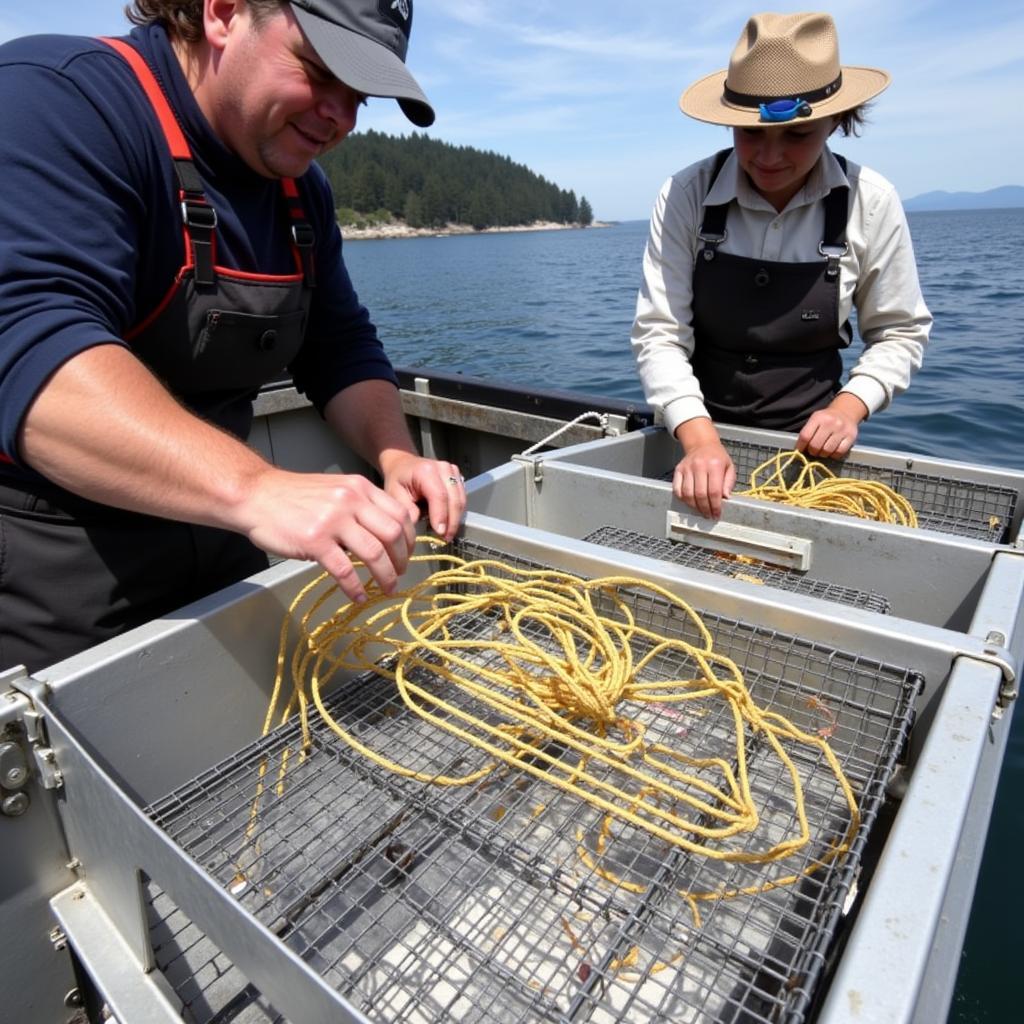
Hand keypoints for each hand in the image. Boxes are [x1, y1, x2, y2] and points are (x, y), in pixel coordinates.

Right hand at [242, 468, 416, 603]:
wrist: (256, 495)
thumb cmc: (292, 496)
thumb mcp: (334, 489)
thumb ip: (359, 506)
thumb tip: (381, 535)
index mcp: (359, 488)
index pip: (399, 514)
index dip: (409, 539)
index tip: (407, 554)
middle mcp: (351, 500)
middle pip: (393, 534)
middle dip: (401, 560)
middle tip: (400, 574)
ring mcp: (333, 520)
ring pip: (374, 553)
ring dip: (385, 576)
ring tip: (386, 589)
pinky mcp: (315, 541)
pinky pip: (344, 569)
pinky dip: (354, 587)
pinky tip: (357, 596)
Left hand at [379, 450, 465, 542]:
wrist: (403, 465)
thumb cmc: (398, 480)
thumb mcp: (394, 495)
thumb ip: (407, 510)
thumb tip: (419, 528)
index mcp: (426, 471)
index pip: (439, 496)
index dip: (441, 516)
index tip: (440, 534)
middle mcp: (443, 468)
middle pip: (454, 499)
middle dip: (451, 522)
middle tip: (445, 539)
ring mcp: (453, 471)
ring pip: (461, 499)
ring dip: (456, 518)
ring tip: (447, 534)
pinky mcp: (458, 476)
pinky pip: (462, 497)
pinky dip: (457, 512)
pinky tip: (449, 522)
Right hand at [673, 441, 735, 519]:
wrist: (702, 444)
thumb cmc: (717, 458)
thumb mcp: (729, 467)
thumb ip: (729, 483)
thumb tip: (725, 498)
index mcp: (715, 465)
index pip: (714, 491)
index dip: (715, 506)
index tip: (716, 514)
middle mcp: (699, 466)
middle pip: (700, 494)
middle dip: (705, 509)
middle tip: (708, 515)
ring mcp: (687, 468)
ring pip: (688, 494)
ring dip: (694, 506)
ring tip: (700, 511)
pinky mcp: (678, 471)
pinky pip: (677, 489)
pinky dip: (683, 499)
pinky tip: (690, 502)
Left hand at [796, 394, 867, 458]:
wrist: (846, 412)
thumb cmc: (826, 418)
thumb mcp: (815, 419)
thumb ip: (807, 432)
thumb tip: (800, 450)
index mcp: (818, 418)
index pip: (805, 436)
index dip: (800, 446)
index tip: (800, 450)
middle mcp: (830, 422)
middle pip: (815, 445)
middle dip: (812, 451)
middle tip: (813, 451)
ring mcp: (842, 430)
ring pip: (827, 450)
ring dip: (823, 454)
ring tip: (822, 451)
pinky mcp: (851, 437)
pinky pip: (839, 452)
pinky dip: (834, 455)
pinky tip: (832, 452)